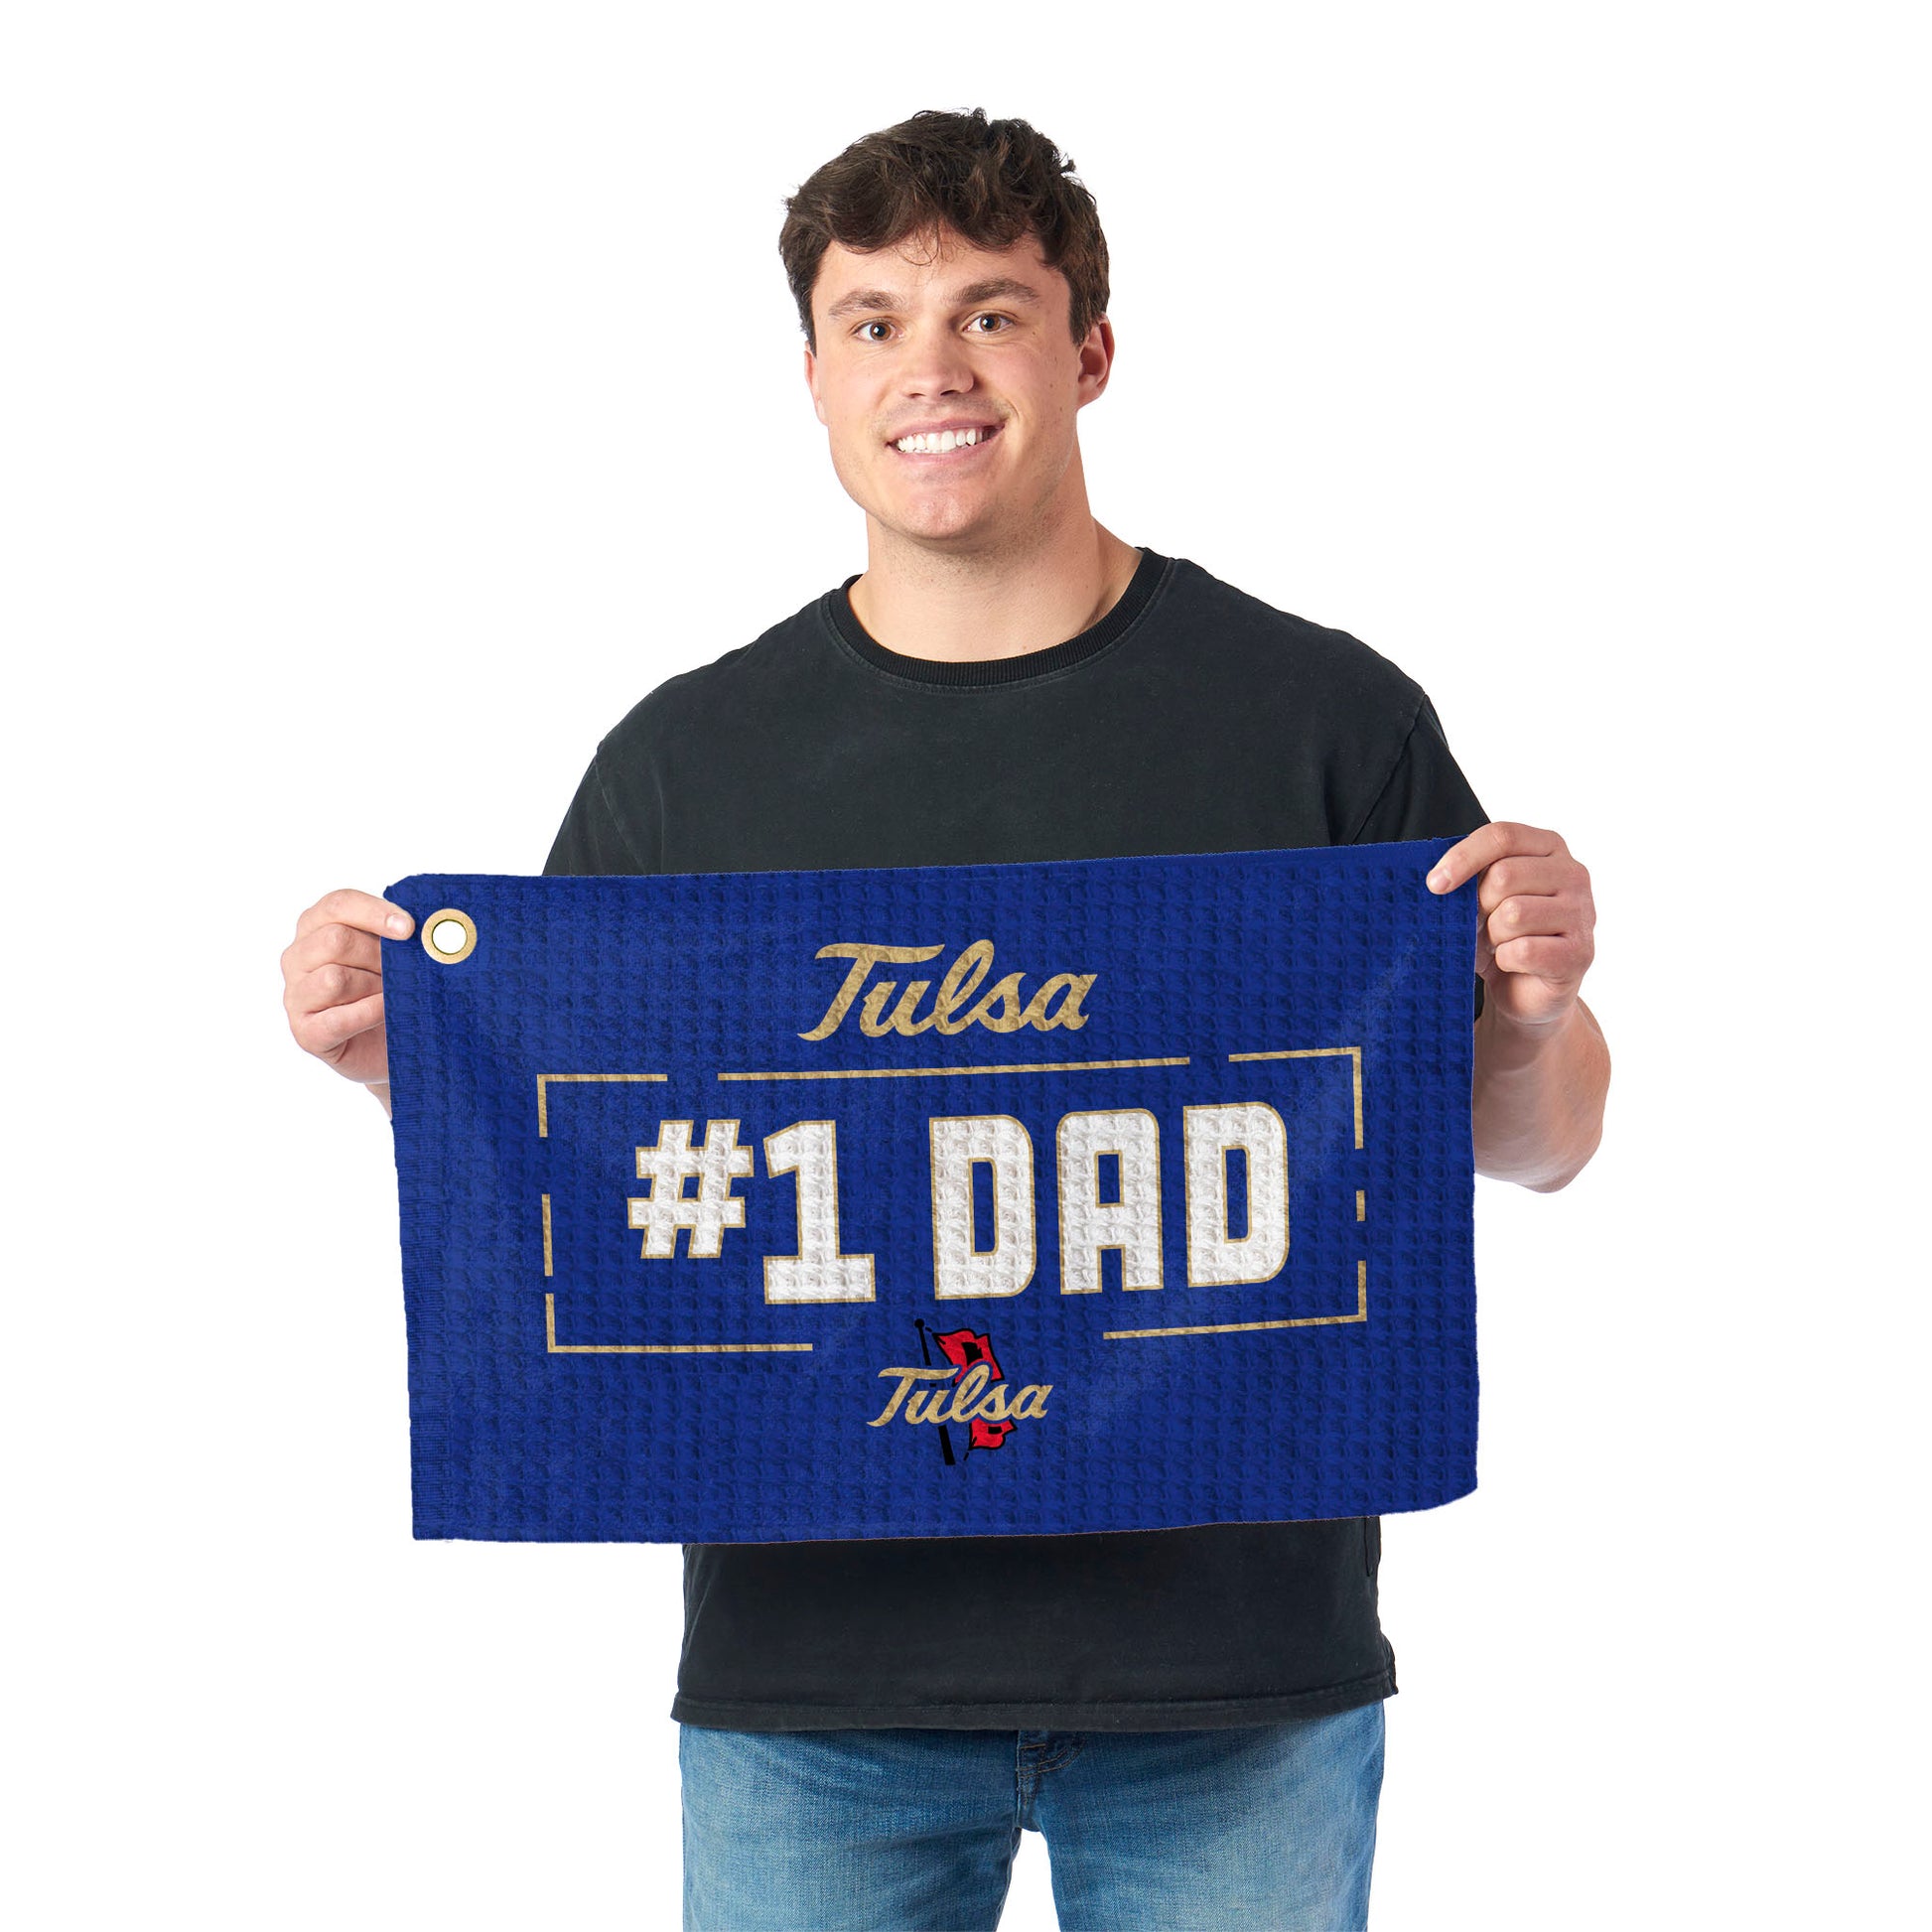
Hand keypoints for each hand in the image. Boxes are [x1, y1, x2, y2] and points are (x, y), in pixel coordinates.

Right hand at [282, 889, 413, 1089]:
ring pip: (334, 979)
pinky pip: (337, 1019)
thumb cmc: (391, 989)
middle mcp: (298, 957)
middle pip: (335, 940)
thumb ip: (399, 936)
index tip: (410, 928)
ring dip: (374, 987)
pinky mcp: (306, 1033)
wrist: (393, 1045)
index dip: (375, 913)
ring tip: (394, 996)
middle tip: (406, 971)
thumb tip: (428, 928)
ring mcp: (296, 996)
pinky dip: (369, 1013)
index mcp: (316, 926)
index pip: (338, 904)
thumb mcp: (395, 955)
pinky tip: (388, 1012)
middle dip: (379, 956)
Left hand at [1427, 822, 1594, 1028]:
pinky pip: (1524, 950)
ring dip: (1493, 936)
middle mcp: (1573, 874)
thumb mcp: (1480, 899)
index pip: (1502, 836)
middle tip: (1480, 925)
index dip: (1463, 857)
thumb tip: (1438, 880)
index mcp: (1548, 848)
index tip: (1434, 884)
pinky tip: (1513, 962)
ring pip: (1513, 914)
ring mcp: (1582, 913)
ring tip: (1499, 943)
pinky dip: (1506, 960)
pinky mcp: (1580, 952)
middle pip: (1504, 875)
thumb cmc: (1500, 936)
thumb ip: (1469, 879)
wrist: (1526, 990)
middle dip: (1479, 907)